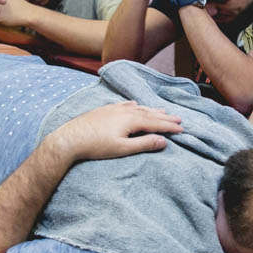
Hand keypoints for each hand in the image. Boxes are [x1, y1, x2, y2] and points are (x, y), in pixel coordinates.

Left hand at [54, 101, 182, 161]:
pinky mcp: (104, 110)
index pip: (156, 123)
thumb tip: (164, 141)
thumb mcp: (122, 148)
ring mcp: (114, 109)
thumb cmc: (96, 146)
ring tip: (162, 111)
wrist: (70, 138)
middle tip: (178, 119)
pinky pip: (124, 104)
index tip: (182, 128)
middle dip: (165, 117)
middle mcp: (124, 111)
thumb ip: (144, 144)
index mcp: (131, 120)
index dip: (169, 126)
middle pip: (149, 113)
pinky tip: (134, 104)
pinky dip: (134, 105)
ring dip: (151, 110)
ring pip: (138, 108)